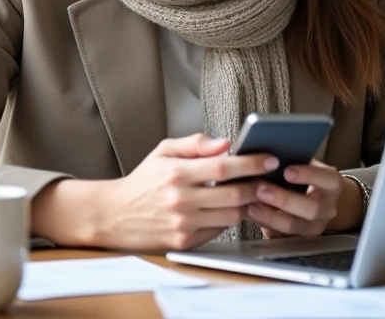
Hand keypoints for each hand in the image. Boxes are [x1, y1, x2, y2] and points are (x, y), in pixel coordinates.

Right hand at [94, 133, 278, 251]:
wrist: (114, 215)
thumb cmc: (143, 181)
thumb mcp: (163, 151)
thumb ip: (196, 144)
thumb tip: (225, 143)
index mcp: (177, 172)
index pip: (223, 166)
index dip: (251, 163)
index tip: (270, 159)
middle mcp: (181, 199)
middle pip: (234, 194)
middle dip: (257, 186)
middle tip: (267, 178)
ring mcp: (184, 223)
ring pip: (232, 215)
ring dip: (246, 204)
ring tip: (249, 193)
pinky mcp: (185, 241)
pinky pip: (219, 229)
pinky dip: (228, 218)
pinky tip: (228, 208)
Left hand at [246, 160, 359, 237]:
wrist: (317, 199)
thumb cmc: (305, 176)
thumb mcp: (305, 165)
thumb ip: (292, 161)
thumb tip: (265, 156)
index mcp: (332, 185)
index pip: (327, 179)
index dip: (308, 175)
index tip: (287, 171)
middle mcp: (327, 208)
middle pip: (311, 208)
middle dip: (284, 199)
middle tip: (261, 189)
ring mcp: (314, 226)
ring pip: (294, 226)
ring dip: (271, 216)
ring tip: (251, 204)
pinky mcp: (298, 239)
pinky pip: (281, 236)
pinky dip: (265, 225)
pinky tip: (251, 214)